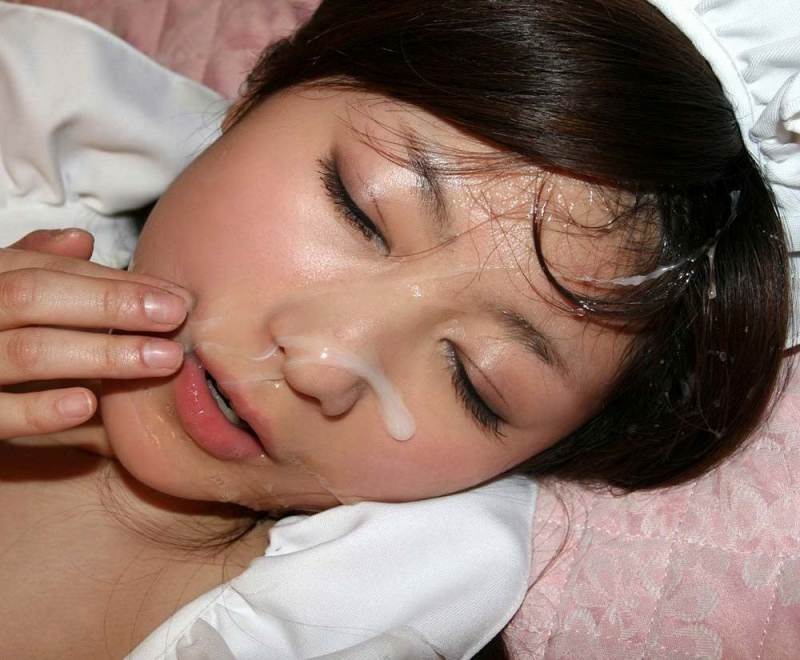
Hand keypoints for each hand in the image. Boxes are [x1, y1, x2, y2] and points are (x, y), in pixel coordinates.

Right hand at [0, 228, 191, 438]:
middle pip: (33, 297)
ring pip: (25, 352)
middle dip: (111, 304)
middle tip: (176, 317)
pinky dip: (39, 410)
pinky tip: (88, 404)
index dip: (111, 281)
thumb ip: (32, 270)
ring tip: (161, 360)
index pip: (44, 271)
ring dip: (100, 355)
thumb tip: (80, 239)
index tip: (174, 295)